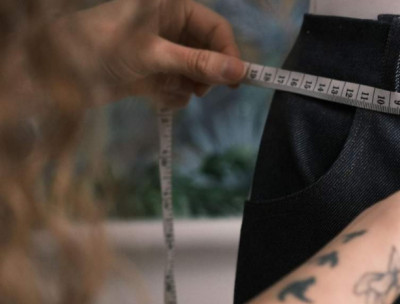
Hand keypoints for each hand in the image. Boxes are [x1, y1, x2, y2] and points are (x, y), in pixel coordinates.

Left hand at [56, 0, 246, 107]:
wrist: (57, 72)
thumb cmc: (101, 47)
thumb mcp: (153, 55)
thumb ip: (197, 64)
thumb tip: (238, 73)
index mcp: (171, 8)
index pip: (215, 28)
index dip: (229, 53)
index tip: (237, 80)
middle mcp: (169, 26)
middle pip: (208, 52)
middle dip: (206, 74)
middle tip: (203, 90)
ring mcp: (161, 50)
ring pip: (195, 72)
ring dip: (189, 87)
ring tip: (173, 92)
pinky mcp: (152, 71)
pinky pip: (178, 85)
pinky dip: (173, 95)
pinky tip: (158, 96)